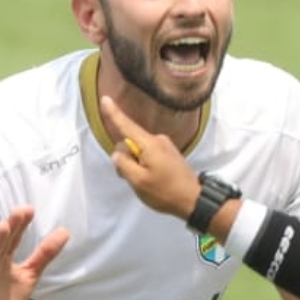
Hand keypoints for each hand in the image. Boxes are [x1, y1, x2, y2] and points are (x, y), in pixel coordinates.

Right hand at [0, 206, 69, 299]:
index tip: (30, 209)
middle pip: (3, 244)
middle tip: (20, 211)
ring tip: (4, 227)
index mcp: (5, 261)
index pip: (14, 240)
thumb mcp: (29, 276)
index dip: (21, 225)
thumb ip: (44, 255)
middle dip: (11, 228)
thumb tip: (65, 232)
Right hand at [96, 94, 200, 220]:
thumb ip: (123, 164)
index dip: (113, 113)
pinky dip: (143, 165)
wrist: (194, 200)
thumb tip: (117, 153)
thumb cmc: (165, 192)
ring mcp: (164, 146)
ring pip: (138, 150)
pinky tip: (151, 179)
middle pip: (130, 142)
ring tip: (145, 181)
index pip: (126, 126)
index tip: (105, 99)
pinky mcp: (168, 153)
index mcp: (150, 144)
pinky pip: (147, 154)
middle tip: (134, 178)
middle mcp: (158, 140)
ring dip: (134, 164)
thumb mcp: (138, 181)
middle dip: (125, 158)